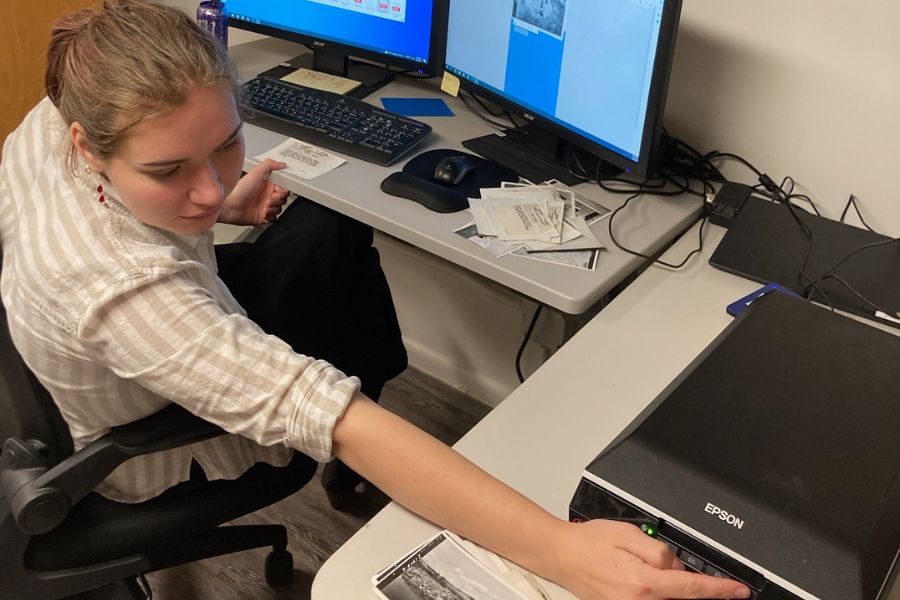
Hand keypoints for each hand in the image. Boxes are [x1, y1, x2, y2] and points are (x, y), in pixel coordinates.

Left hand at [219, 159, 289, 225]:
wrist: (229, 206)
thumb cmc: (238, 189)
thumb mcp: (255, 172)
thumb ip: (269, 165)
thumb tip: (282, 164)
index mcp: (267, 184)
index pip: (283, 187)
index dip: (283, 190)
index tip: (278, 190)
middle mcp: (266, 195)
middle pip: (283, 198)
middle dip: (278, 199)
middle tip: (269, 198)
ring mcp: (265, 206)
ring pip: (279, 208)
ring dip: (274, 207)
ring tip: (264, 205)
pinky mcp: (263, 216)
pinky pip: (274, 218)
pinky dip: (271, 216)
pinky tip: (263, 212)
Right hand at [548, 520, 750, 599]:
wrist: (561, 555)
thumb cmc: (587, 542)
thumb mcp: (627, 533)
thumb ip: (658, 550)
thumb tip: (677, 565)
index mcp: (643, 582)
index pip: (692, 588)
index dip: (720, 590)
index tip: (739, 591)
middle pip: (682, 598)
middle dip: (691, 584)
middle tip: (676, 566)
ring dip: (672, 587)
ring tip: (645, 565)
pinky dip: (658, 590)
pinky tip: (644, 576)